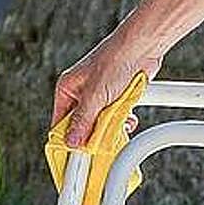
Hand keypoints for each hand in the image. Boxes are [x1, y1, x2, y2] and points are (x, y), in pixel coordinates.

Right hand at [52, 28, 162, 147]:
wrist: (142, 47)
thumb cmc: (115, 61)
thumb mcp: (95, 96)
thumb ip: (84, 120)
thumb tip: (73, 143)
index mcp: (67, 90)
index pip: (60, 123)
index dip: (67, 141)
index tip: (75, 157)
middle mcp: (81, 93)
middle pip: (82, 126)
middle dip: (93, 135)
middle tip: (101, 144)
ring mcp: (100, 96)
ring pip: (100, 123)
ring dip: (110, 128)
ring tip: (119, 126)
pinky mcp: (117, 97)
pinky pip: (115, 117)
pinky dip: (122, 121)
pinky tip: (129, 120)